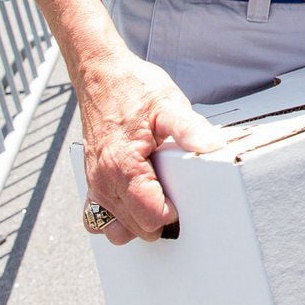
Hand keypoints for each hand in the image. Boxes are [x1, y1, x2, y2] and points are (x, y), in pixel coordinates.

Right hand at [76, 50, 223, 245]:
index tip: (187, 196)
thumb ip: (190, 129)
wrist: (102, 75)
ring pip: (117, 228)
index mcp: (123, 167)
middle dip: (160, 220)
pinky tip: (136, 200)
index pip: (151, 217)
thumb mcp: (169, 104)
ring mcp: (95, 183)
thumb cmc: (134, 88)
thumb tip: (212, 148)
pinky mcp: (92, 181)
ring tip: (158, 199)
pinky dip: (117, 217)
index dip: (174, 213)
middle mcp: (103, 181)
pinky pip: (99, 216)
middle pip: (137, 228)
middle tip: (177, 193)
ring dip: (139, 222)